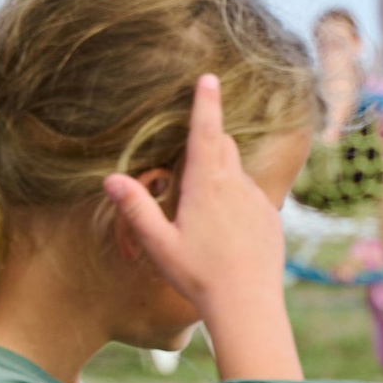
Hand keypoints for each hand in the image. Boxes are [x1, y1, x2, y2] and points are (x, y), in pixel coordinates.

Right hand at [104, 75, 300, 381]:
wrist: (248, 305)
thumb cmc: (198, 277)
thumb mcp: (159, 245)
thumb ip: (136, 209)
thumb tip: (110, 179)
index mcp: (206, 186)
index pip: (205, 132)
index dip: (205, 103)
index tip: (208, 77)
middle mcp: (236, 186)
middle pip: (223, 145)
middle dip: (208, 140)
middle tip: (187, 162)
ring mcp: (257, 200)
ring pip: (237, 171)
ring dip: (221, 174)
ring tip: (204, 212)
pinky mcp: (271, 218)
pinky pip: (252, 195)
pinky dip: (237, 199)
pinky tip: (226, 232)